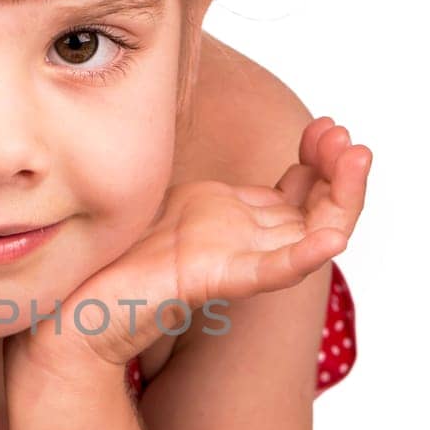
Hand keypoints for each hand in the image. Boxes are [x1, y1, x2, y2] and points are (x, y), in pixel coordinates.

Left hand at [5, 116, 371, 379]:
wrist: (72, 311)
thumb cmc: (111, 258)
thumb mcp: (161, 198)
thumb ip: (192, 177)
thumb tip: (194, 118)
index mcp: (235, 221)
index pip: (301, 190)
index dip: (322, 160)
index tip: (327, 126)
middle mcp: (244, 242)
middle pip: (317, 209)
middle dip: (341, 172)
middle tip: (350, 141)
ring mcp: (233, 261)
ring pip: (308, 236)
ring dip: (341, 201)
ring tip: (356, 162)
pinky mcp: (213, 280)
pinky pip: (269, 271)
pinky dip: (303, 256)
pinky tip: (331, 238)